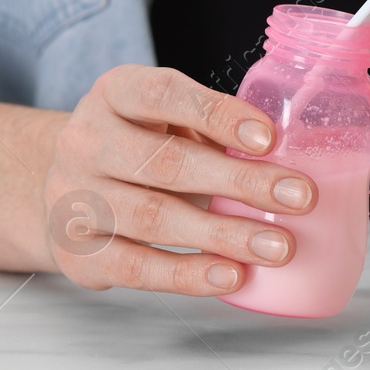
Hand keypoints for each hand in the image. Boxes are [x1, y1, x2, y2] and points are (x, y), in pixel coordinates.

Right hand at [43, 65, 317, 293]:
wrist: (68, 187)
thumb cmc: (142, 146)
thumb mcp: (168, 119)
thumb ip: (216, 128)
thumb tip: (297, 152)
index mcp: (114, 94)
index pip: (163, 95)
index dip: (218, 115)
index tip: (270, 138)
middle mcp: (85, 142)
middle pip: (166, 163)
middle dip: (241, 181)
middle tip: (301, 197)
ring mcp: (72, 198)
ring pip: (152, 217)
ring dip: (223, 235)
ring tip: (279, 246)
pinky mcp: (76, 253)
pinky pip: (135, 267)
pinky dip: (187, 275)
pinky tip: (231, 276)